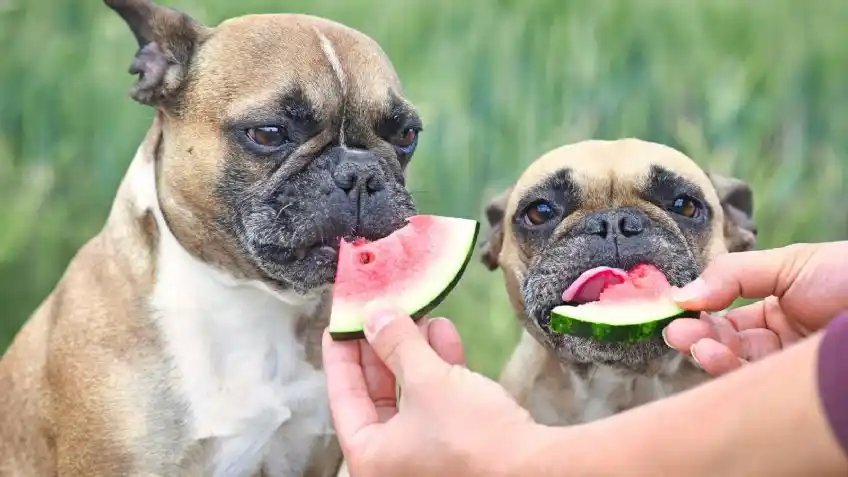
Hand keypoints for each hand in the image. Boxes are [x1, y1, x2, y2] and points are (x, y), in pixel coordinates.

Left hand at [322, 309, 538, 476]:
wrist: (537, 471)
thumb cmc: (469, 433)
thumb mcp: (427, 380)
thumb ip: (396, 343)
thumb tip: (374, 312)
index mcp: (369, 457)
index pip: (344, 395)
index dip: (341, 354)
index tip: (341, 322)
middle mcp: (392, 464)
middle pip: (378, 395)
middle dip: (385, 348)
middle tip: (380, 312)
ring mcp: (426, 459)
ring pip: (411, 396)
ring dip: (416, 354)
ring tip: (420, 314)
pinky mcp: (458, 452)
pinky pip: (437, 406)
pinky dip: (441, 373)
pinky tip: (446, 335)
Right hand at [664, 241, 847, 375]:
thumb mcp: (789, 263)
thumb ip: (732, 275)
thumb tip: (682, 293)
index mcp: (779, 306)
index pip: (728, 315)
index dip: (700, 312)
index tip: (674, 307)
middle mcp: (780, 338)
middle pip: (725, 343)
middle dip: (696, 336)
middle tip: (676, 330)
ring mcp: (786, 364)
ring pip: (734, 365)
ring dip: (707, 353)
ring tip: (693, 341)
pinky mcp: (791, 385)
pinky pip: (751, 383)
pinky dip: (726, 370)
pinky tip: (712, 354)